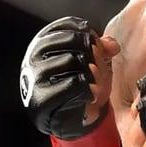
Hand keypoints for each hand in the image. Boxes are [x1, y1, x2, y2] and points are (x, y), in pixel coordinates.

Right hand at [20, 16, 122, 146]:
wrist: (71, 120)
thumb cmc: (79, 84)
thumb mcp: (93, 61)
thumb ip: (102, 48)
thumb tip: (112, 45)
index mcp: (42, 43)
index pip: (68, 26)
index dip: (88, 34)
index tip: (97, 46)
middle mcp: (33, 57)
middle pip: (72, 40)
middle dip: (93, 52)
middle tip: (97, 67)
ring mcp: (35, 78)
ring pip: (72, 61)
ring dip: (93, 73)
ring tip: (94, 83)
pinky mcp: (41, 99)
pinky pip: (73, 84)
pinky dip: (88, 89)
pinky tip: (90, 94)